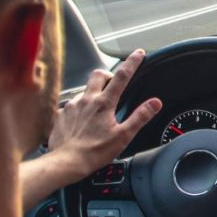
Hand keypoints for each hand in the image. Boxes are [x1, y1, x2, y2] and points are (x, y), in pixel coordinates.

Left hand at [46, 49, 161, 183]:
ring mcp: (71, 106)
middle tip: (114, 81)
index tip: (138, 53)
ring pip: (84, 90)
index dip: (132, 63)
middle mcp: (86, 100)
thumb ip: (140, 117)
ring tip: (98, 107)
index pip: (122, 76)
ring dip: (93, 92)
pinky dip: (79, 108)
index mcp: (104, 104)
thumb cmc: (94, 152)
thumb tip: (155, 103)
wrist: (66, 162)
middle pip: (98, 75)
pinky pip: (71, 105)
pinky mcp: (61, 115)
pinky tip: (82, 120)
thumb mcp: (124, 136)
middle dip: (108, 73)